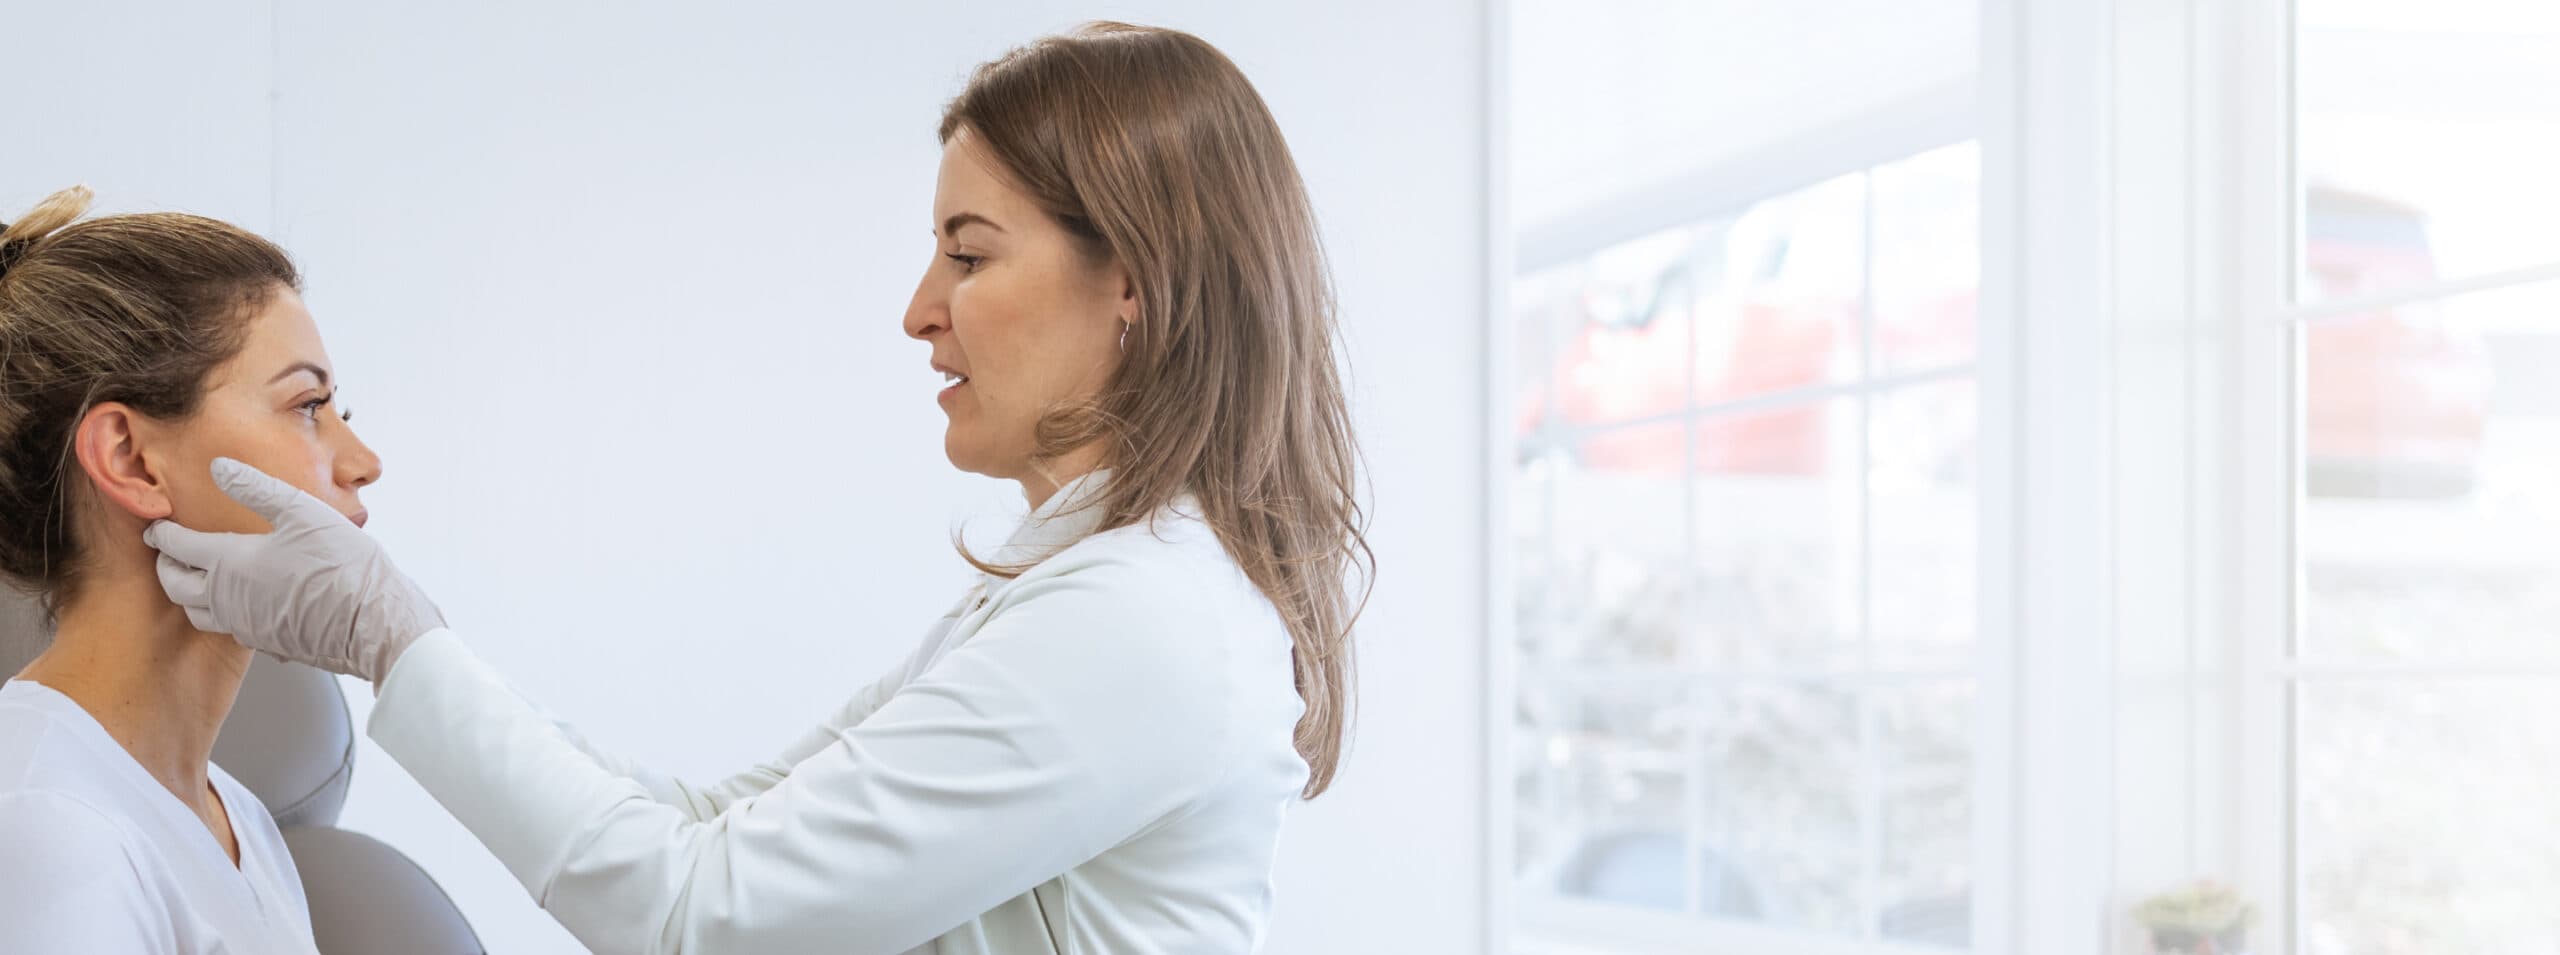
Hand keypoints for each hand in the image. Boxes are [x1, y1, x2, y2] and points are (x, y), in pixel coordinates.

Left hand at [143, 457, 445, 682]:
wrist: (374, 622)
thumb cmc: (343, 567)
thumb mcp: (301, 511)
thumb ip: (255, 488)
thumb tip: (221, 467)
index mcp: (228, 564)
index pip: (177, 546)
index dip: (162, 532)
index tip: (158, 524)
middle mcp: (227, 599)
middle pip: (175, 584)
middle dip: (167, 564)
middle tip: (170, 551)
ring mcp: (245, 625)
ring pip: (197, 612)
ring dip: (189, 593)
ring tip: (198, 577)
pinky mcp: (267, 642)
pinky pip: (229, 628)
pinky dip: (222, 612)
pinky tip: (241, 601)